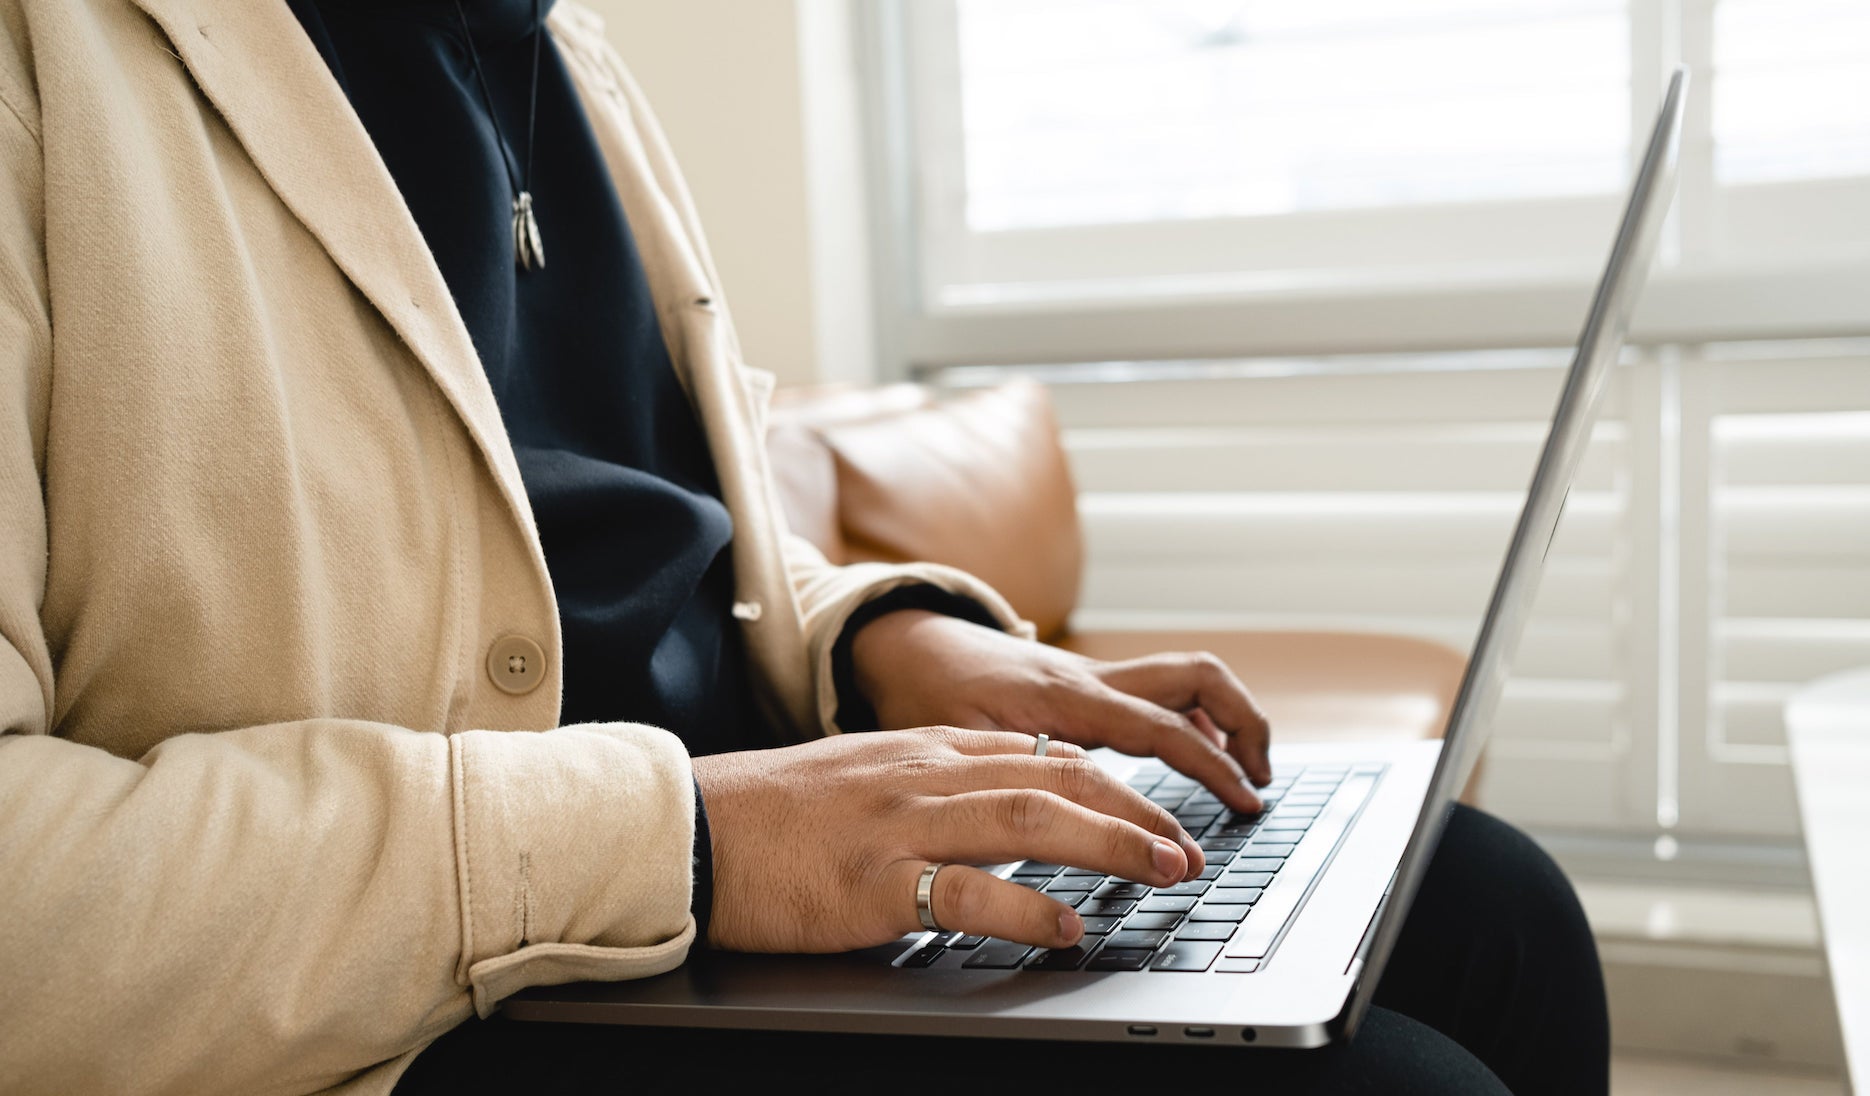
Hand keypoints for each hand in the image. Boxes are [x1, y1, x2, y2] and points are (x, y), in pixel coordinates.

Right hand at [691, 728, 1203, 952]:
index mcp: (925, 751)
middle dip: (1135, 810)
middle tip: (1186, 847)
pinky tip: (1067, 927)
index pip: (1043, 753)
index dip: (1112, 783)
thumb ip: (934, 784)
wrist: (692, 827)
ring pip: (1030, 818)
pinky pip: (967, 892)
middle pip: (1055, 777)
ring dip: (1111, 843)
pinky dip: (1028, 908)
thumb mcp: (866, 776)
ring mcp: (902, 826)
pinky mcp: (874, 882)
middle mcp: (924, 776)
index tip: (1155, 813)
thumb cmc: (774, 813)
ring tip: (1164, 870)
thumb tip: (1005, 809)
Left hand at [851, 611, 1271, 813]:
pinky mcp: (1086, 682)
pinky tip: (1195, 751)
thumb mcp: (957, 742)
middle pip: (1198, 679)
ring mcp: (1094, 675)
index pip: (1165, 728)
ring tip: (1244, 773)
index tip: (1242, 807)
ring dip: (1227, 716)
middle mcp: (1092, 678)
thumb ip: (1013, 775)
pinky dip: (1192, 716)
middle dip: (1246, 725)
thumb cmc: (923, 692)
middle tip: (1259, 785)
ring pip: (1186, 676)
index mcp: (1068, 697)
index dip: (1211, 769)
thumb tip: (1068, 819)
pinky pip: (1158, 689)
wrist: (904, 643)